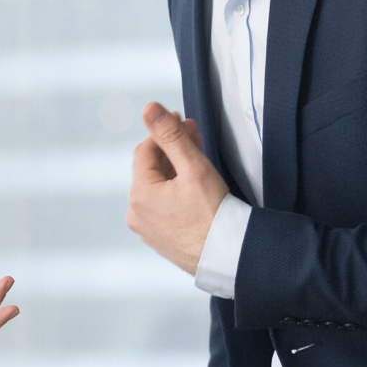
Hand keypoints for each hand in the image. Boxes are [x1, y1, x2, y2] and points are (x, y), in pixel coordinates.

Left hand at [127, 102, 227, 274]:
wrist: (230, 258)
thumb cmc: (215, 214)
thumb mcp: (193, 167)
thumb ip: (171, 135)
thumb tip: (149, 108)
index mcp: (139, 194)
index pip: (145, 150)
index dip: (165, 133)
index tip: (184, 123)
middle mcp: (136, 213)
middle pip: (151, 170)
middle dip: (172, 150)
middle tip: (195, 137)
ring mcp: (147, 229)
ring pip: (157, 189)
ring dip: (174, 171)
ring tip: (197, 162)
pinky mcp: (160, 240)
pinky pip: (163, 208)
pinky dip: (175, 194)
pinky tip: (193, 189)